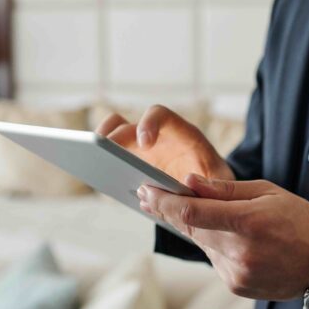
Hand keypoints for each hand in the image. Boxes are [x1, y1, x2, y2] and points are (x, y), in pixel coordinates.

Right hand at [96, 105, 234, 183]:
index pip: (160, 115)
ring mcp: (139, 150)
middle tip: (103, 150)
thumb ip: (210, 183)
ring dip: (99, 144)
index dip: (149, 123)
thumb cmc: (216, 184)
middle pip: (127, 125)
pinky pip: (110, 161)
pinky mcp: (130, 165)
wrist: (208, 193)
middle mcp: (157, 137)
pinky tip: (96, 179)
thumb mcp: (221, 183)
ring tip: (88, 160)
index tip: (144, 143)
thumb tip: (187, 185)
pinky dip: (101, 166)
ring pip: (112, 136)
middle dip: (113, 135)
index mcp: (180, 134)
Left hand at [137, 174, 308, 300]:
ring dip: (197, 229)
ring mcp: (237, 273)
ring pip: (201, 245)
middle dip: (169, 212)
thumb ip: (225, 190)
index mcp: (249, 222)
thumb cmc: (300, 219)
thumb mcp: (267, 192)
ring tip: (202, 214)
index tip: (145, 191)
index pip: (192, 212)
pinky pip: (215, 261)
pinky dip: (215, 247)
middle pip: (190, 229)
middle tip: (150, 196)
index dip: (164, 202)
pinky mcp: (236, 286)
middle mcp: (240, 251)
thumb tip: (188, 182)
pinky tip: (230, 238)